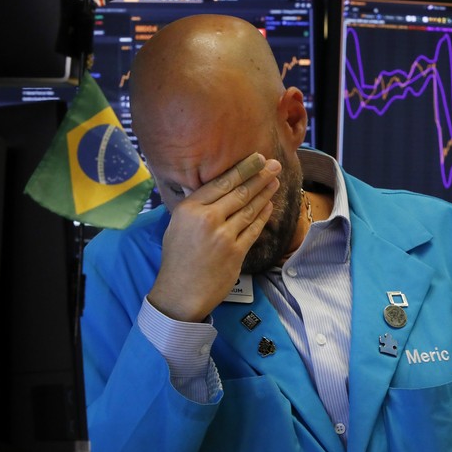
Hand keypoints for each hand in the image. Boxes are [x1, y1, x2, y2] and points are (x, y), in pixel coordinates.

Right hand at [148, 153, 281, 321]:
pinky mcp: (237, 252)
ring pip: (249, 208)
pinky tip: (269, 205)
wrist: (181, 292)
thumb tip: (215, 187)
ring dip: (265, 193)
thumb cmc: (177, 258)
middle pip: (239, 192)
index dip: (242, 169)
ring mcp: (224, 236)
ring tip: (275, 180)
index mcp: (189, 209)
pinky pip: (254, 229)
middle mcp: (207, 219)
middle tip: (274, 165)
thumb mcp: (176, 225)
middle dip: (259, 176)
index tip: (256, 159)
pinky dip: (263, 215)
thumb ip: (195, 206)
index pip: (220, 183)